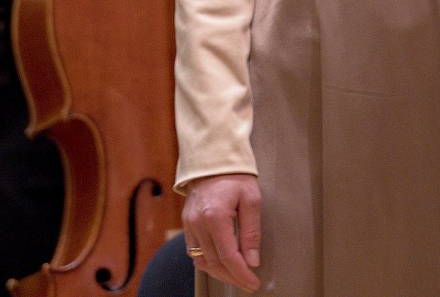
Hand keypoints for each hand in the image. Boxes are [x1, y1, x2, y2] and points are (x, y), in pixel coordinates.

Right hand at [184, 173, 260, 290]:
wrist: (214, 157)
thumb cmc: (236, 174)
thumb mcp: (252, 200)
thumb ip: (251, 232)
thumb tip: (252, 260)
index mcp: (215, 217)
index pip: (229, 256)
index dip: (241, 274)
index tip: (253, 282)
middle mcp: (198, 223)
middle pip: (214, 262)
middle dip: (232, 276)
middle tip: (247, 282)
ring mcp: (189, 224)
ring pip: (202, 260)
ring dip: (219, 272)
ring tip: (236, 276)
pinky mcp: (187, 222)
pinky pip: (194, 250)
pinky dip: (207, 260)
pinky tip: (220, 263)